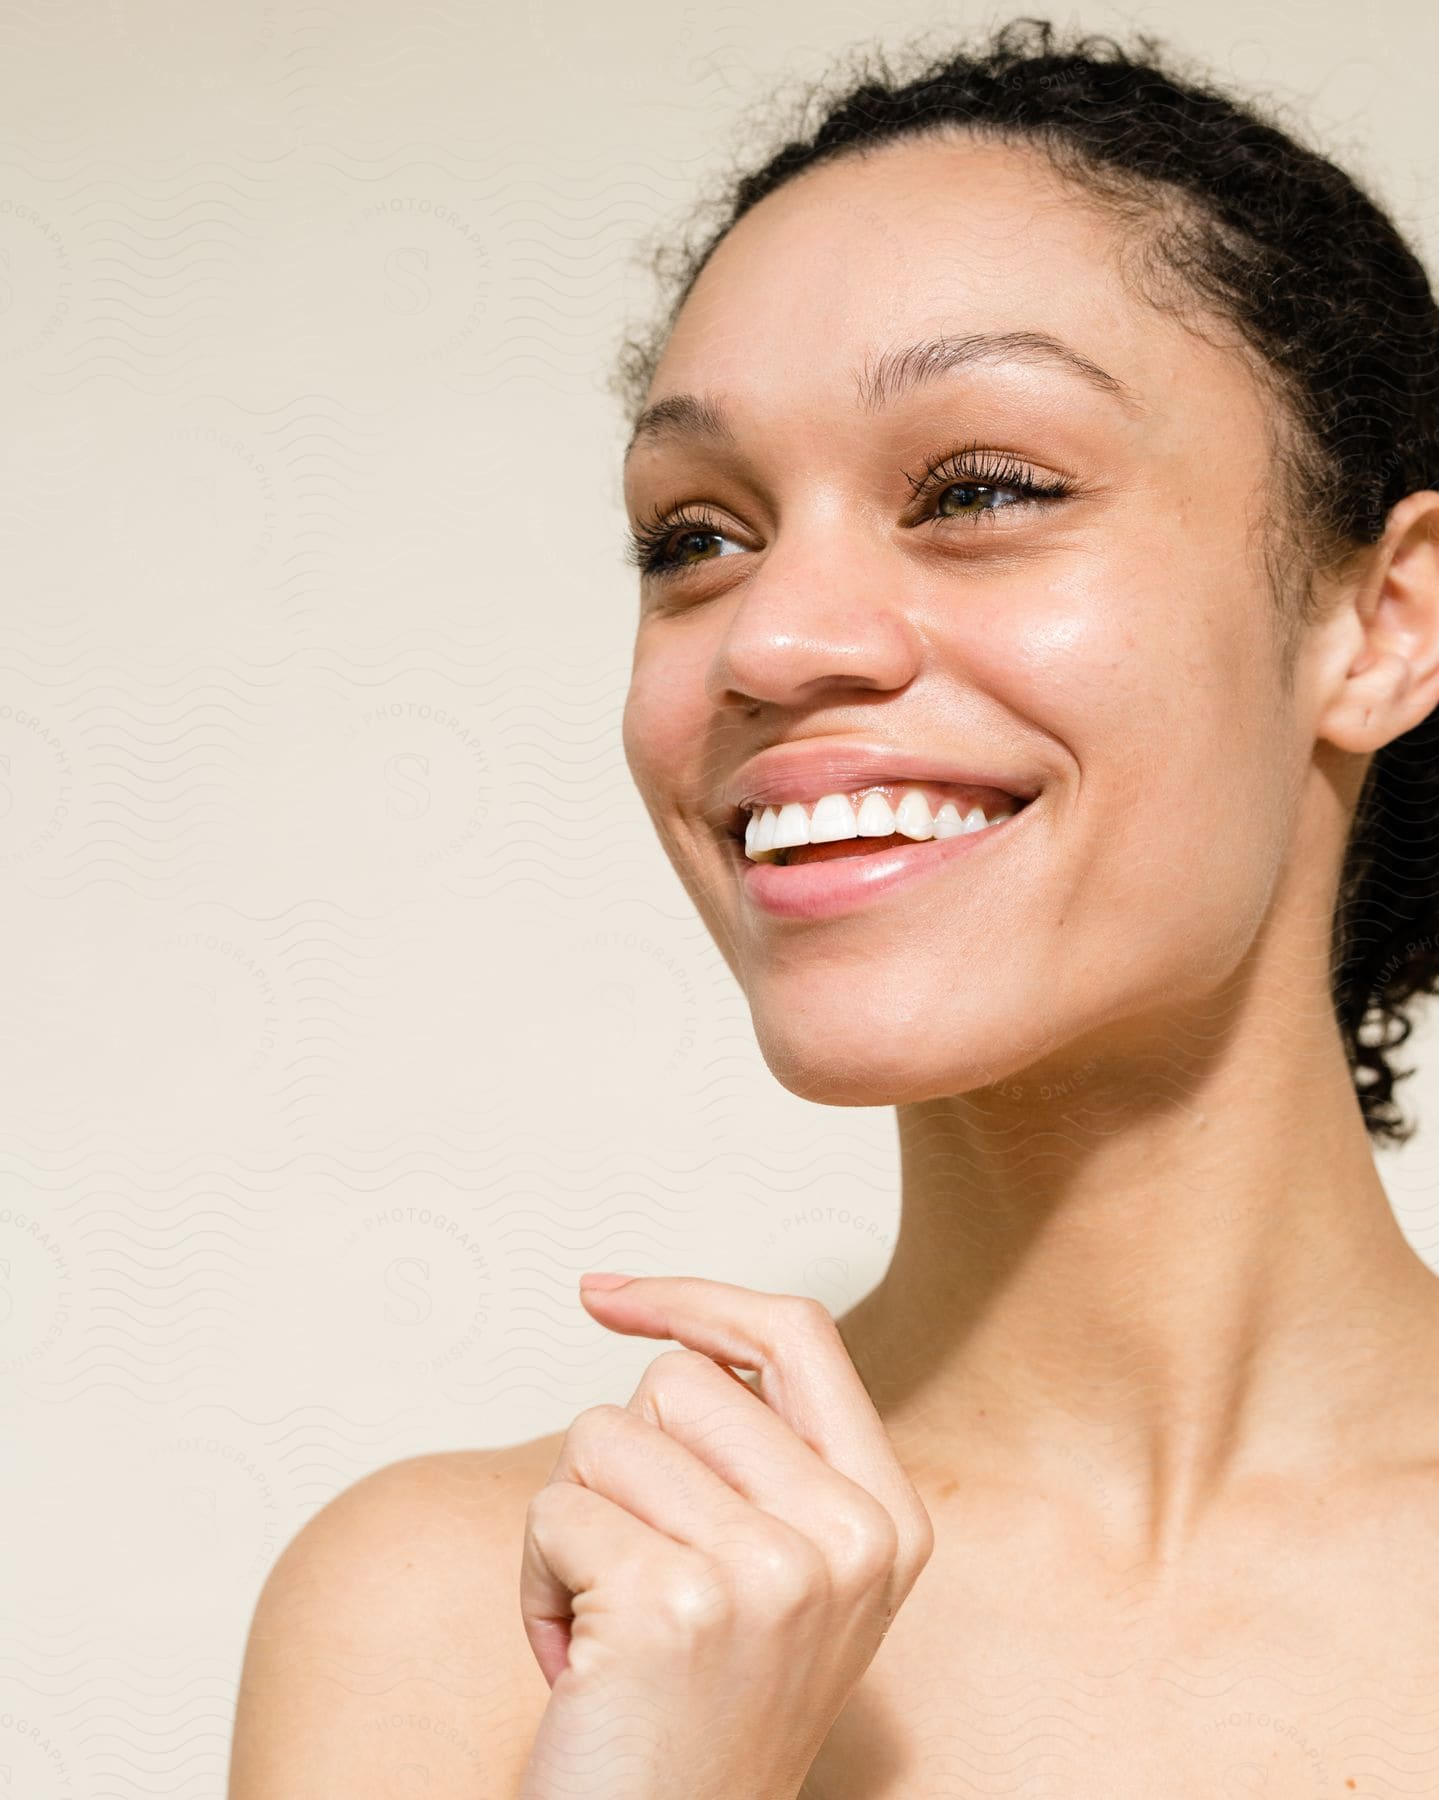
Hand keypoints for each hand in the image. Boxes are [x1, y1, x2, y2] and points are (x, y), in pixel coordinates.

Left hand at [517, 1274, 934, 1799]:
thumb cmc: (694, 1716)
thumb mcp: (779, 1576)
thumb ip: (763, 1457)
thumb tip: (663, 1330)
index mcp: (885, 1520)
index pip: (796, 1335)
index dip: (694, 1300)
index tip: (609, 1296)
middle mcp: (847, 1540)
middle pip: (678, 1380)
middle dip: (622, 1462)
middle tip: (639, 1573)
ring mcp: (770, 1572)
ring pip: (604, 1436)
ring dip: (574, 1525)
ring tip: (610, 1625)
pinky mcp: (673, 1605)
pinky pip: (553, 1513)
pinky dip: (537, 1583)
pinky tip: (580, 1662)